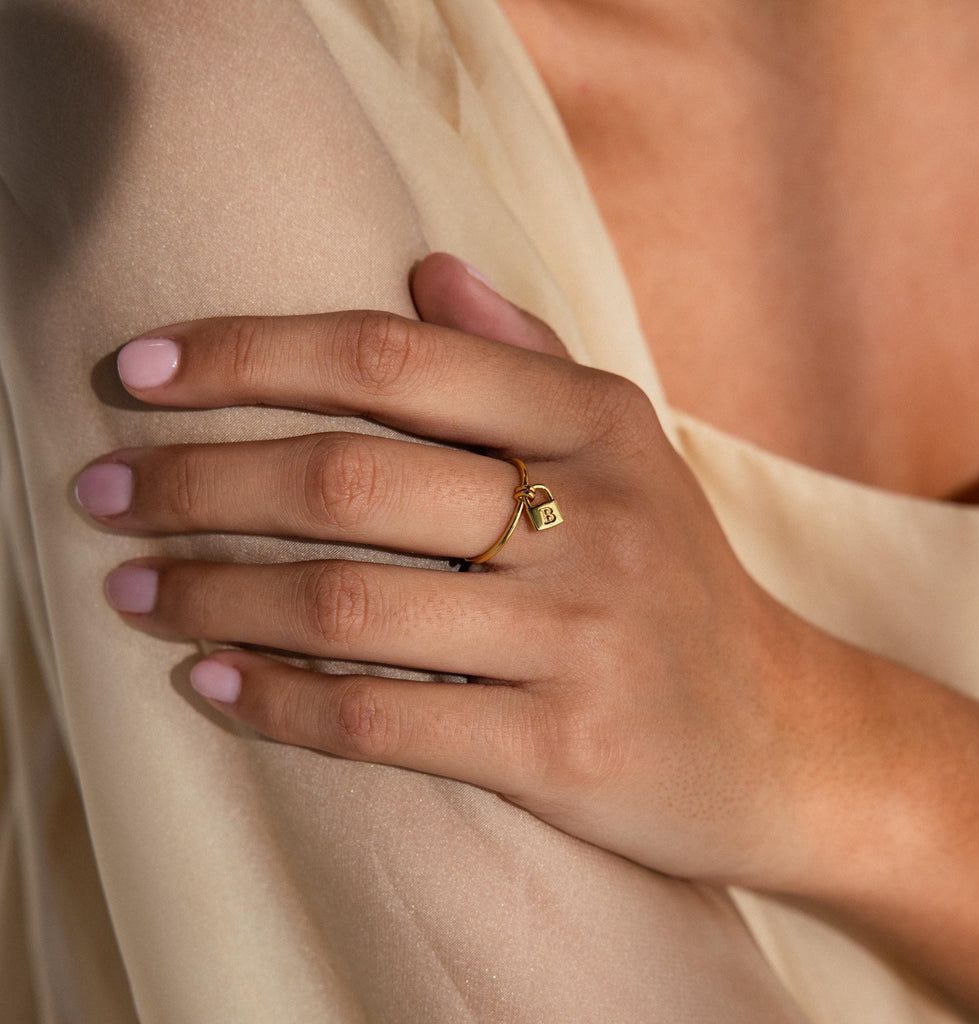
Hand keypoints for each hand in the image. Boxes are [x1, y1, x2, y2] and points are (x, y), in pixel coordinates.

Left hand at [75, 254, 812, 885]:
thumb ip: (526, 355)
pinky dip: (276, 700)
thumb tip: (424, 272)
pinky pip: (382, 719)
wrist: (784, 735)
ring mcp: (581, 637)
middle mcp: (594, 516)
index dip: (251, 354)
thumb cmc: (675, 582)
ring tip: (130, 590)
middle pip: (348, 477)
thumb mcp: (626, 450)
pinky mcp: (564, 749)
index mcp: (597, 423)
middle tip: (100, 492)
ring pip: (348, 602)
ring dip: (213, 593)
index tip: (141, 373)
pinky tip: (206, 681)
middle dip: (197, 481)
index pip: (393, 358)